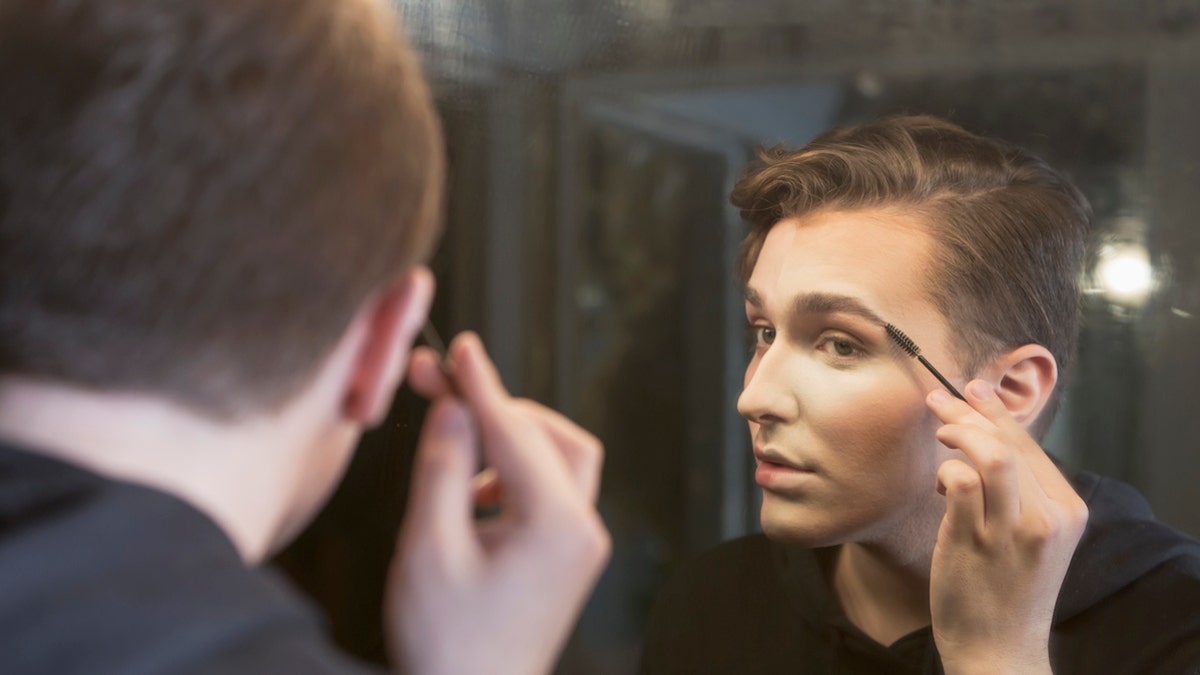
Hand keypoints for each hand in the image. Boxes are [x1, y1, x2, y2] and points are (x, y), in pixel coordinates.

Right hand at [386, 332, 610, 674]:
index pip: (514, 432)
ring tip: (454, 456)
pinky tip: (472, 496)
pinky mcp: (568, 557)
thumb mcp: (429, 549)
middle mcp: (582, 529)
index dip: (480, 385)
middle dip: (497, 410)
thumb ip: (442, 468)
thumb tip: (453, 407)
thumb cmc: (447, 641)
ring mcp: (581, 545)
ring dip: (508, 442)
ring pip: (559, 460)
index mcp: (554, 524)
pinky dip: (514, 474)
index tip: (459, 347)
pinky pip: (551, 492)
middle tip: (441, 392)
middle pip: (551, 436)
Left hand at [927, 380, 1087, 674]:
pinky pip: (958, 483)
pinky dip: (944, 470)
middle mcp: (1047, 518)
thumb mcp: (1033, 536)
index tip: (968, 389)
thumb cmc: (1008, 587)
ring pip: (988, 455)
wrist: (1001, 649)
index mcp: (1067, 511)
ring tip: (939, 434)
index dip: (994, 411)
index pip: (1030, 444)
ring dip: (957, 432)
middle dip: (968, 411)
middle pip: (1007, 442)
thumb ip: (1021, 491)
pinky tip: (939, 482)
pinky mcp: (974, 543)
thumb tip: (987, 433)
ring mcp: (1011, 532)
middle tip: (938, 400)